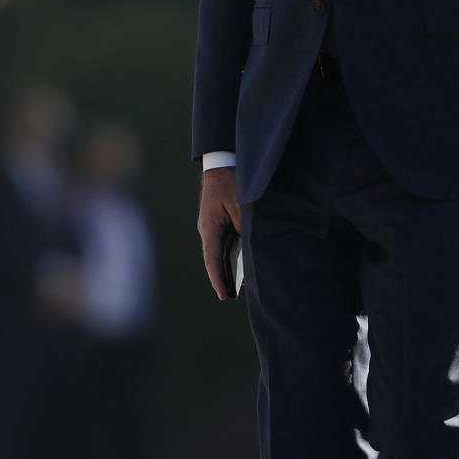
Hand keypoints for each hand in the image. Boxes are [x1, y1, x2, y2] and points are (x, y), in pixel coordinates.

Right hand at [197, 166, 240, 299]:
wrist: (223, 162)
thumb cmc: (233, 183)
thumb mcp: (242, 208)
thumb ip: (246, 229)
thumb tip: (252, 249)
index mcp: (210, 228)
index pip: (212, 260)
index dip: (218, 280)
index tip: (224, 296)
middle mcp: (207, 229)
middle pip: (214, 259)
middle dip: (222, 277)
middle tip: (230, 296)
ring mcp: (210, 225)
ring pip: (218, 251)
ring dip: (226, 266)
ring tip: (236, 285)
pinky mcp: (216, 220)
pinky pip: (222, 241)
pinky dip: (229, 253)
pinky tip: (239, 261)